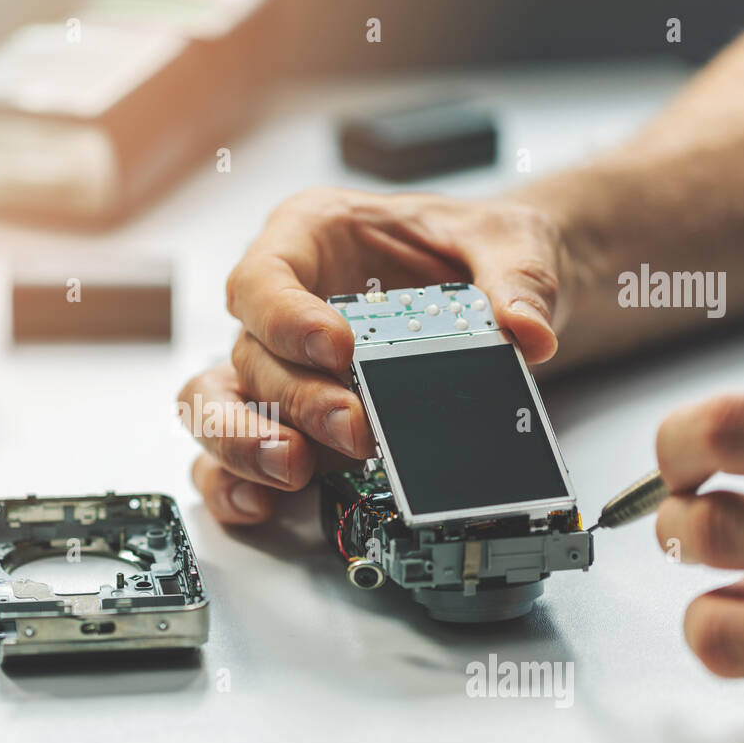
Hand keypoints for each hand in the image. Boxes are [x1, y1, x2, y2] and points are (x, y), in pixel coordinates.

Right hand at [181, 187, 570, 523]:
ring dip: (245, 442)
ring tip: (292, 469)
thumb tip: (527, 330)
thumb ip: (516, 277)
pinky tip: (261, 504)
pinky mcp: (288, 423)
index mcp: (309, 237)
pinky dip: (235, 483)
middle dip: (294, 398)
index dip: (286, 316)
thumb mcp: (507, 240)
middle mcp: (280, 306)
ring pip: (217, 405)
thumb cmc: (473, 250)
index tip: (337, 348)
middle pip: (248, 353)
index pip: (264, 276)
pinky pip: (232, 456)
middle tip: (354, 426)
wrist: (496, 294)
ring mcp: (278, 369)